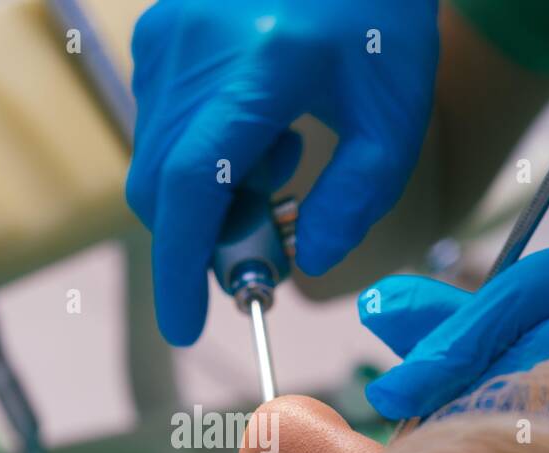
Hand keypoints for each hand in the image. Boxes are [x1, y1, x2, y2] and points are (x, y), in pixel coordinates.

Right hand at [127, 0, 440, 344]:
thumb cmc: (381, 24)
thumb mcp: (391, 123)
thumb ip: (353, 203)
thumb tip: (306, 263)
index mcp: (257, 66)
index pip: (192, 186)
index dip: (180, 266)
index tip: (184, 326)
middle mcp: (193, 48)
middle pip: (162, 187)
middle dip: (203, 237)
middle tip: (269, 239)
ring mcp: (165, 36)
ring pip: (156, 162)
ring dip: (207, 194)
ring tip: (280, 158)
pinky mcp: (156, 33)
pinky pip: (157, 125)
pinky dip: (196, 156)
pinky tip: (258, 129)